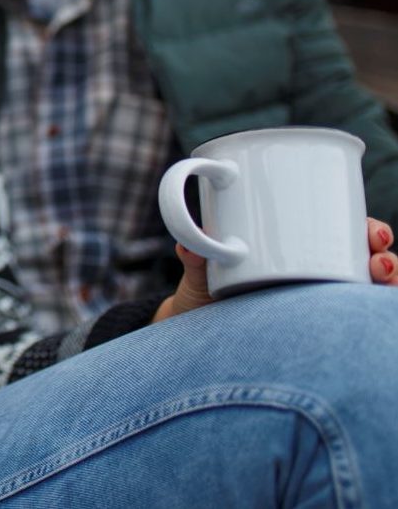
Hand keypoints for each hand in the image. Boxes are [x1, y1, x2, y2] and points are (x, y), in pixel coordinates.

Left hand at [155, 217, 397, 321]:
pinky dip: (373, 325)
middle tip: (378, 252)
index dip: (371, 231)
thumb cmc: (205, 290)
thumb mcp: (203, 268)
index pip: (347, 234)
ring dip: (390, 281)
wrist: (196, 330)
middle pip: (370, 262)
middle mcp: (319, 276)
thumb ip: (196, 256)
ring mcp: (321, 305)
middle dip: (386, 255)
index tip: (373, 232)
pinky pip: (355, 330)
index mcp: (298, 249)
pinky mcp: (318, 335)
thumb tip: (189, 246)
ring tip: (381, 273)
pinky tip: (380, 324)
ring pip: (368, 295)